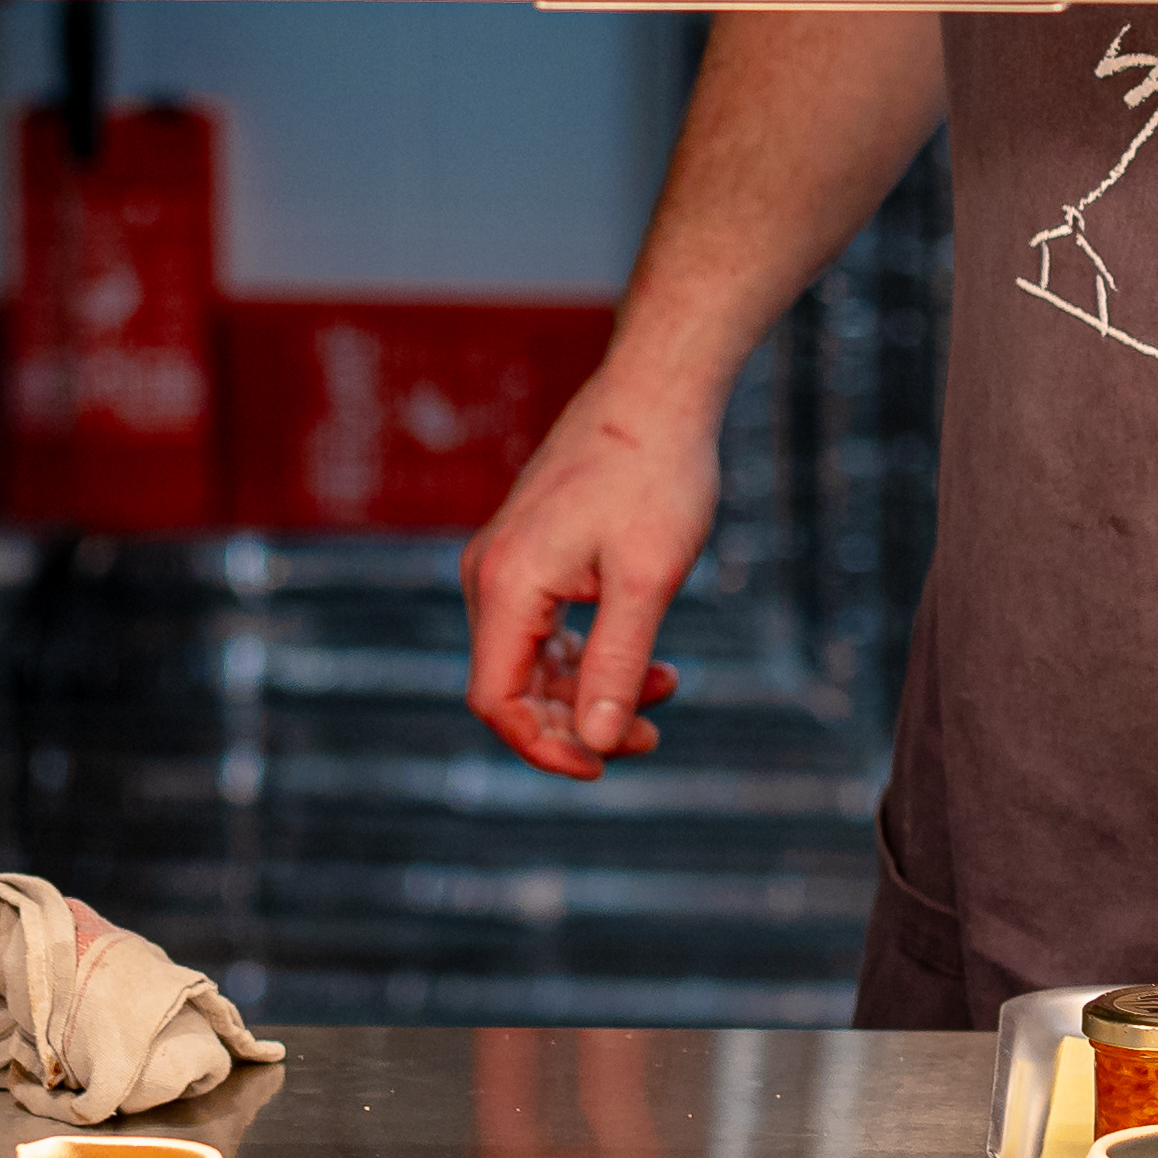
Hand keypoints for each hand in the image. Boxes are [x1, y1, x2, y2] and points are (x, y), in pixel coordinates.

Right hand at [457, 378, 716, 777]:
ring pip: (533, 662)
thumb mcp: (646, 577)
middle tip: (652, 731)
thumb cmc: (656, 474)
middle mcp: (491, 577)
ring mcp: (508, 563)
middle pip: (514, 687)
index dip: (544, 747)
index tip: (604, 765)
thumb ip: (616, 662)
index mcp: (506, 585)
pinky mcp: (532, 554)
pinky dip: (592, 655)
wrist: (656, 392)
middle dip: (579, 723)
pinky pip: (546, 629)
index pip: (496, 701)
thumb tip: (596, 742)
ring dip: (592, 690)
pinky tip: (651, 661)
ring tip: (665, 687)